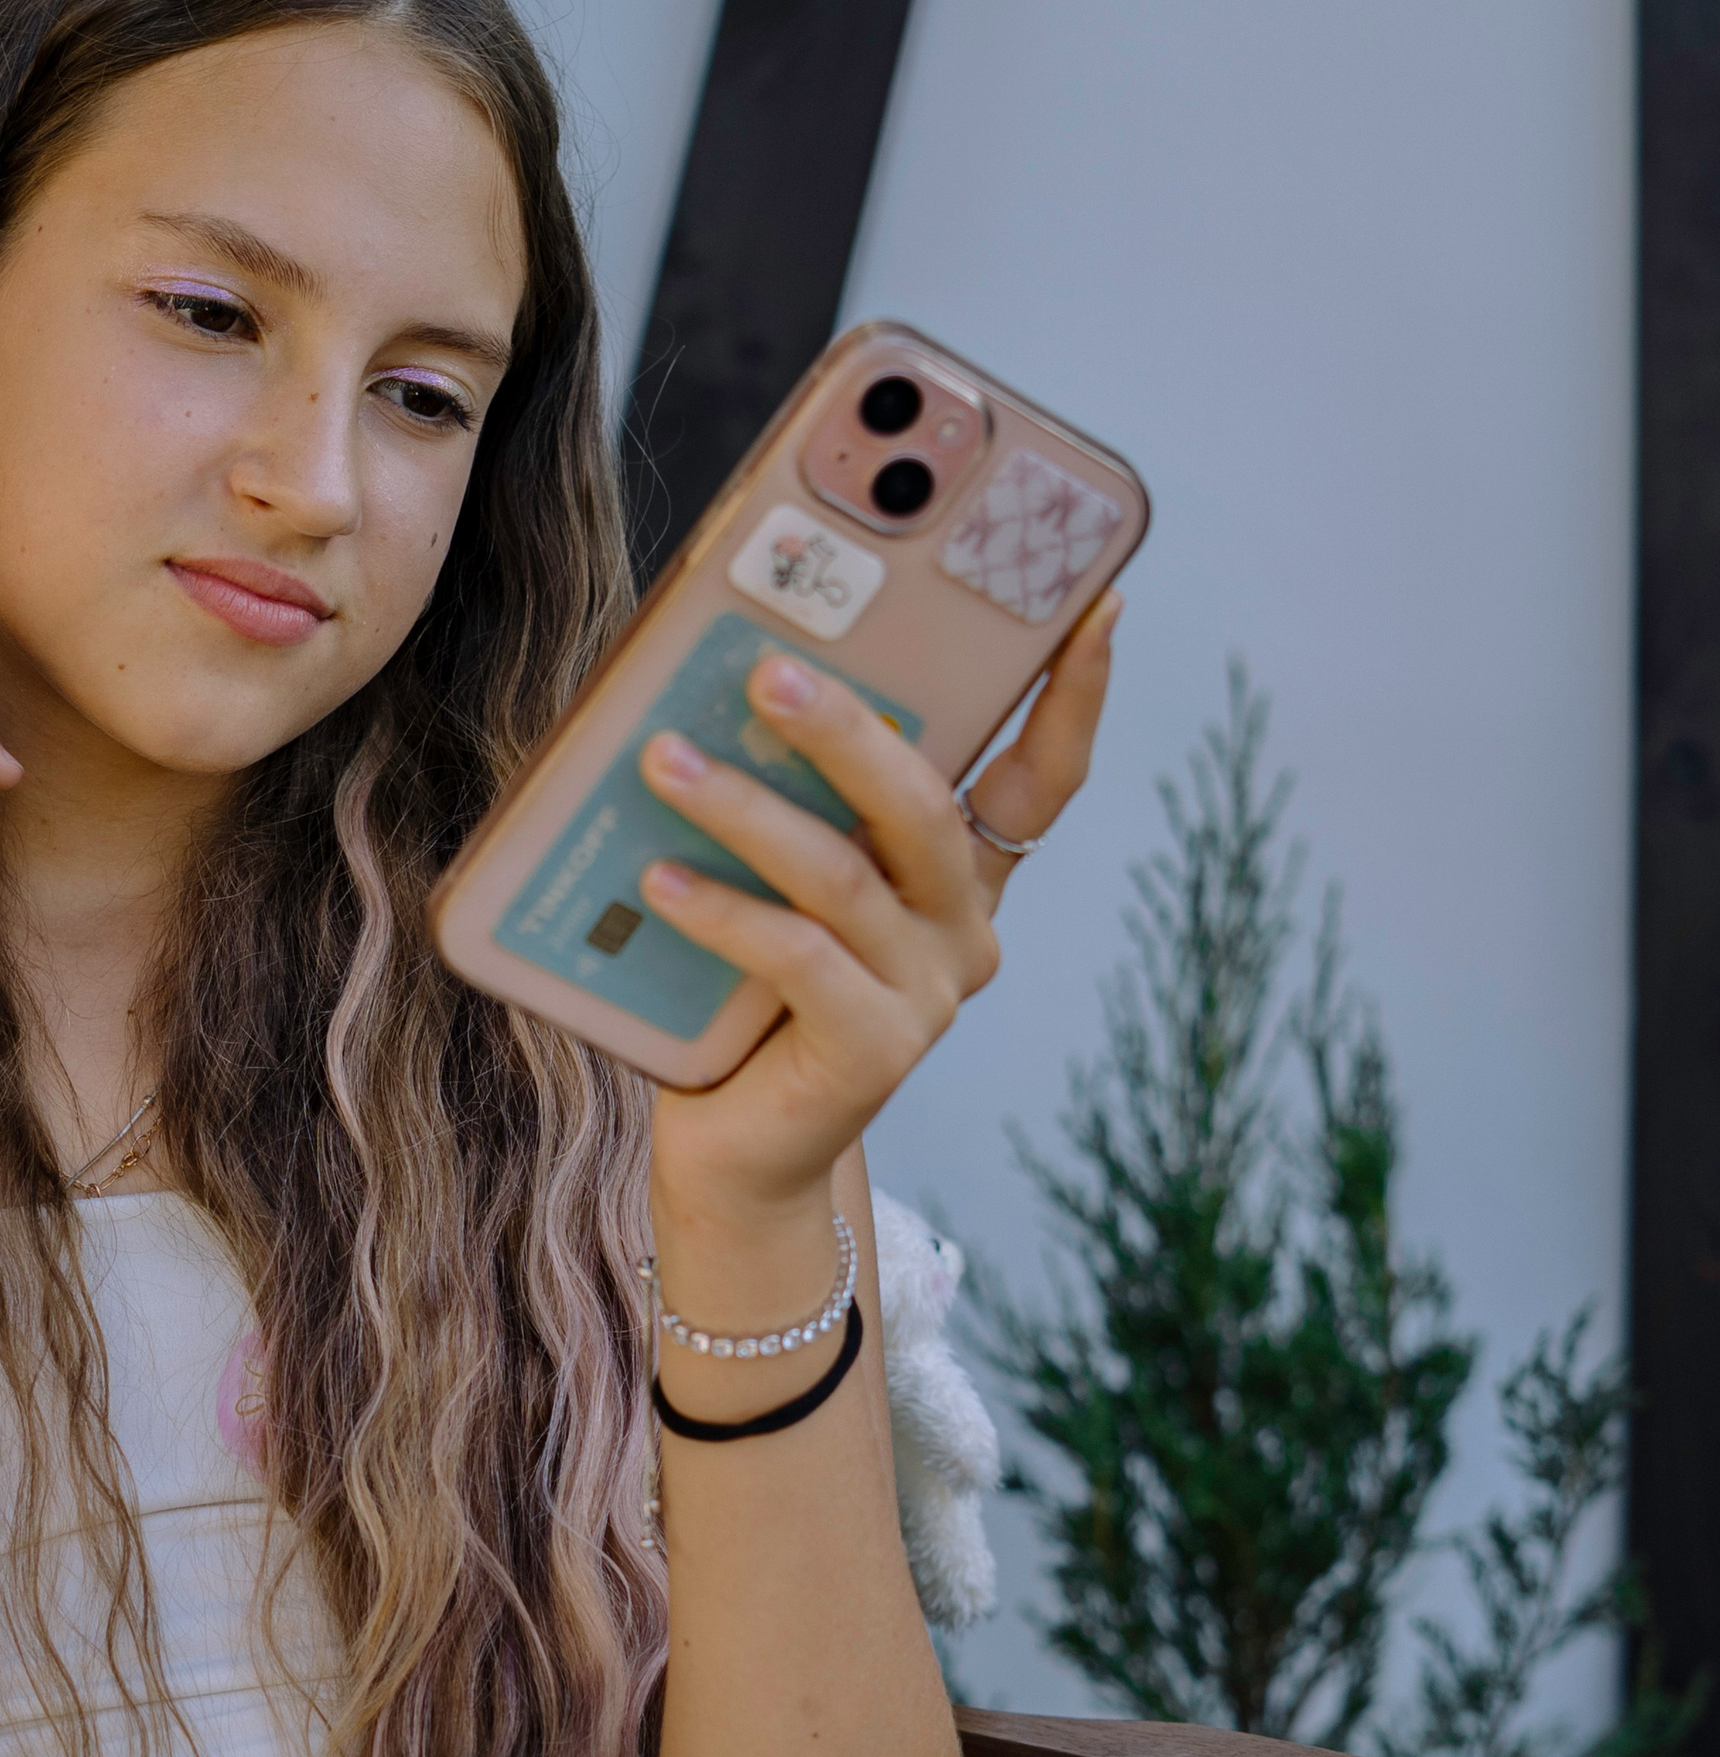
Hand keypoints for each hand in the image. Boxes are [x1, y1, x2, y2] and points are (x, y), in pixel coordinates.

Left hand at [637, 592, 1117, 1217]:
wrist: (734, 1152)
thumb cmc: (742, 998)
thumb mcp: (776, 883)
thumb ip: (790, 804)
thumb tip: (719, 685)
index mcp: (955, 878)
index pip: (1042, 778)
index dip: (1074, 696)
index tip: (1097, 604)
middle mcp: (960, 932)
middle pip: (923, 806)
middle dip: (847, 729)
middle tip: (768, 673)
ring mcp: (927, 996)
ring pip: (843, 876)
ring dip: (745, 811)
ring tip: (665, 762)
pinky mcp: (877, 1051)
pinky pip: (797, 957)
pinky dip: (723, 912)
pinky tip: (659, 880)